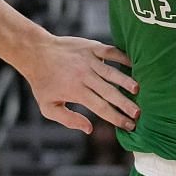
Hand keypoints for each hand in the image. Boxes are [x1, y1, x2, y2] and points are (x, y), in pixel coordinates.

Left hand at [18, 36, 138, 133]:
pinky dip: (123, 57)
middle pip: (110, 92)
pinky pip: (110, 51)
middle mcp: (84, 76)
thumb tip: (89, 129)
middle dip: (126, 104)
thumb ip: (68, 119)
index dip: (117, 118)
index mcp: (76, 91)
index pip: (101, 108)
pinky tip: (134, 64)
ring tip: (138, 89)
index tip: (129, 126)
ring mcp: (88, 60)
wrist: (36, 52)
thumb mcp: (48, 107)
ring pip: (112, 72)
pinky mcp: (91, 47)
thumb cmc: (43, 82)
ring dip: (126, 81)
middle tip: (139, 113)